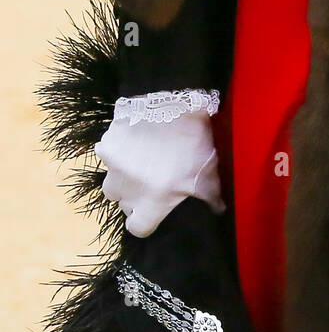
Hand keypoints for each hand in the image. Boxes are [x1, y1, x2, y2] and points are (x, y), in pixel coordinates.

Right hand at [94, 110, 224, 238]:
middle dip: (135, 198)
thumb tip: (220, 210)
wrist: (172, 103)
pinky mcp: (106, 146)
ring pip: (111, 184)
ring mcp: (113, 169)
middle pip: (124, 205)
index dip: (145, 221)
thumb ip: (212, 195)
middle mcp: (127, 192)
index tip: (152, 210)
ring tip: (140, 163)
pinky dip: (116, 151)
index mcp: (152, 203)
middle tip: (151, 181)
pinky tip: (133, 139)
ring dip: (122, 179)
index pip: (138, 228)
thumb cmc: (194, 143)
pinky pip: (107, 155)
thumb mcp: (208, 172)